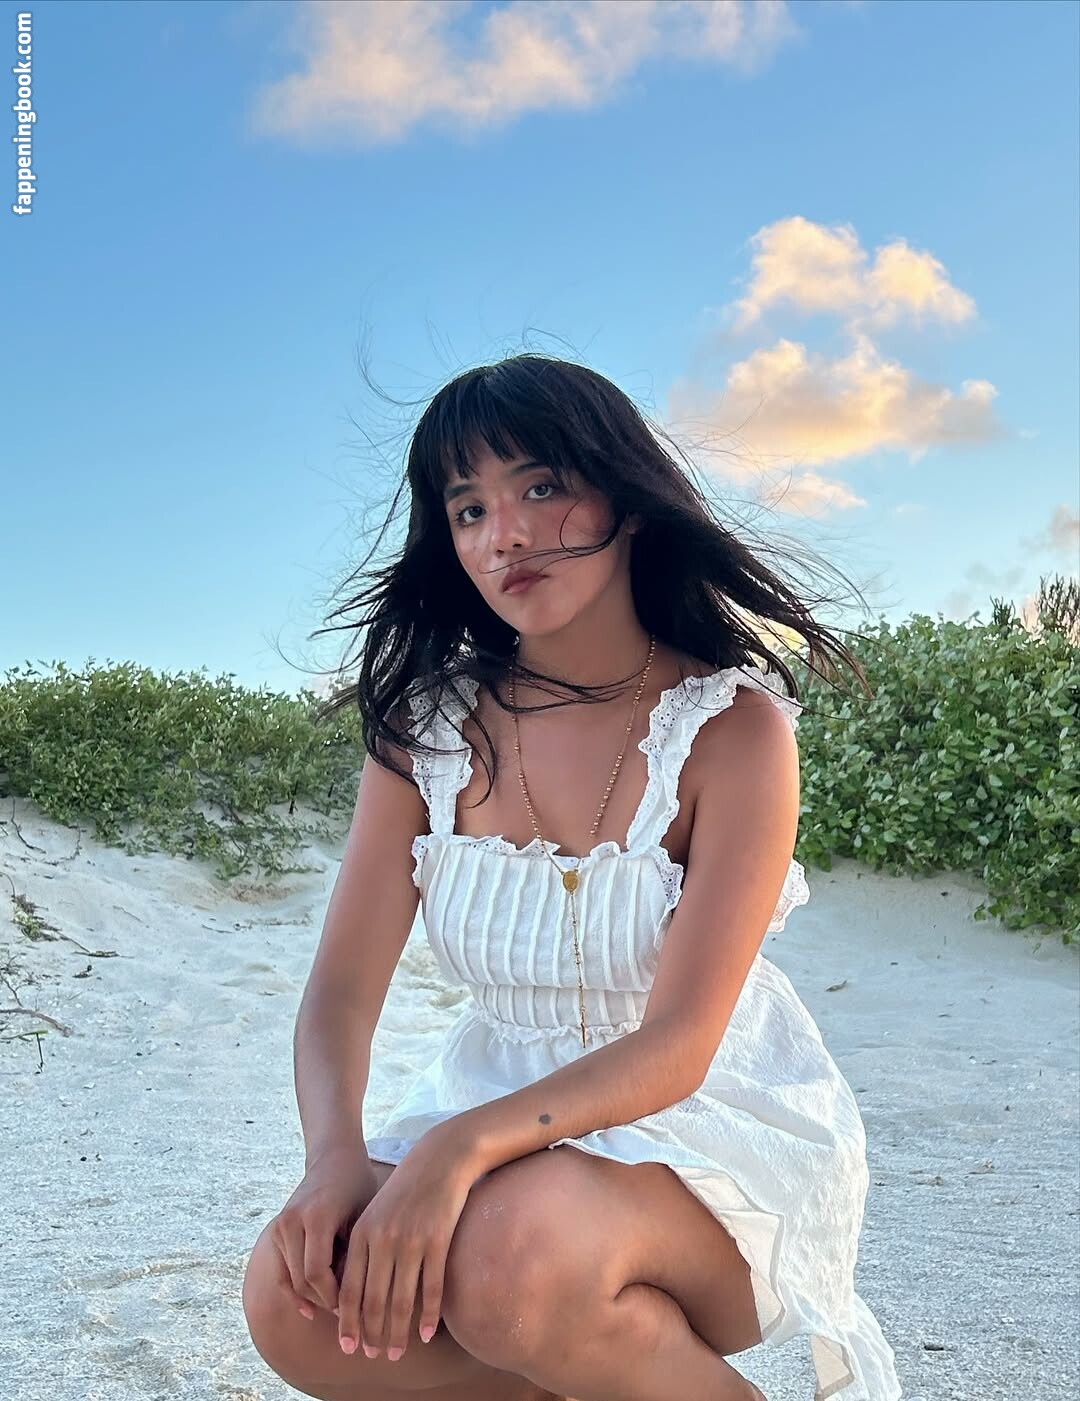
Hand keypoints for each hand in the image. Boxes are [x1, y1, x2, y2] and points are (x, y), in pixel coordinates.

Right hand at [270, 1144, 379, 1319]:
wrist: (333, 1157)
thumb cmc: (358, 1186)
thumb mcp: (365, 1215)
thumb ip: (358, 1253)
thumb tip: (361, 1301)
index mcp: (316, 1216)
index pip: (318, 1273)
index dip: (335, 1297)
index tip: (356, 1309)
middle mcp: (292, 1222)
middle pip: (304, 1280)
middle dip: (326, 1302)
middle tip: (350, 1318)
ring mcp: (280, 1226)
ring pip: (292, 1279)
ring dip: (314, 1299)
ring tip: (338, 1313)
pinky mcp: (276, 1232)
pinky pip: (282, 1272)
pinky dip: (294, 1293)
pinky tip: (310, 1311)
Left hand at [335, 1125, 480, 1362]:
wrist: (440, 1158)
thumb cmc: (406, 1189)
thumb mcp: (376, 1213)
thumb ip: (364, 1247)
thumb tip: (353, 1293)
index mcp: (362, 1233)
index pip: (349, 1289)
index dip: (348, 1322)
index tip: (348, 1346)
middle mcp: (382, 1239)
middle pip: (373, 1299)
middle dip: (371, 1333)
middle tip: (373, 1356)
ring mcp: (410, 1240)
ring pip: (401, 1299)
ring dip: (398, 1331)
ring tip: (397, 1352)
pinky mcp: (437, 1239)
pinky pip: (431, 1287)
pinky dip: (428, 1314)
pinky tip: (426, 1333)